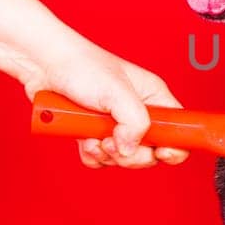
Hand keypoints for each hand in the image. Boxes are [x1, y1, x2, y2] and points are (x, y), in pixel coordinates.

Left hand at [20, 40, 189, 169]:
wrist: (44, 66)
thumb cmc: (81, 65)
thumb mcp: (116, 91)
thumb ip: (134, 122)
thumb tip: (131, 148)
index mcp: (153, 98)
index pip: (179, 129)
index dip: (174, 145)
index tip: (160, 151)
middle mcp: (137, 113)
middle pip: (151, 153)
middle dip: (131, 154)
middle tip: (114, 141)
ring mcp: (116, 126)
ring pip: (124, 158)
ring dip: (106, 153)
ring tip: (93, 135)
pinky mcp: (95, 135)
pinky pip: (101, 160)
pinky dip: (91, 154)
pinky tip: (83, 138)